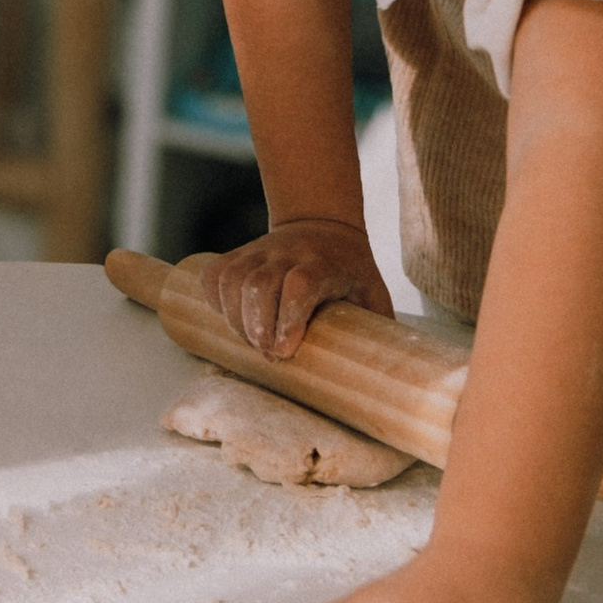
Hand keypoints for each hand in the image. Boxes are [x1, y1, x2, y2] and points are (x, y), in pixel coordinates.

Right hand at [187, 216, 390, 357]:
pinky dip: (215, 301)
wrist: (323, 224)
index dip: (289, 317)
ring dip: (235, 319)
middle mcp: (288, 253)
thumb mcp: (371, 292)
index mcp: (324, 263)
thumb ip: (376, 328)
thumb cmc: (351, 270)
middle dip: (257, 327)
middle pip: (260, 284)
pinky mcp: (239, 254)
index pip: (300, 283)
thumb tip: (387, 379)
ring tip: (252, 343)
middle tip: (269, 355)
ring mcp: (259, 251)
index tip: (284, 351)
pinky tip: (231, 320)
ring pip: (233, 280)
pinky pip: (215, 275)